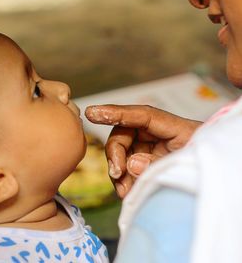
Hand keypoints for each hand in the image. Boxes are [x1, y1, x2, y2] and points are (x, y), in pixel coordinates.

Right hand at [85, 104, 201, 197]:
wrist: (211, 181)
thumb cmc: (203, 166)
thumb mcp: (184, 164)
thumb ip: (157, 163)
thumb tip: (130, 164)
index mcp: (173, 127)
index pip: (141, 115)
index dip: (115, 113)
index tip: (93, 113)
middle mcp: (157, 135)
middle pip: (124, 135)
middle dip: (116, 155)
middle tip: (117, 174)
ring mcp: (149, 149)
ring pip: (121, 153)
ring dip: (118, 172)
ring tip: (124, 191)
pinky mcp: (144, 162)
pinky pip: (126, 168)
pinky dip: (123, 180)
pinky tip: (127, 192)